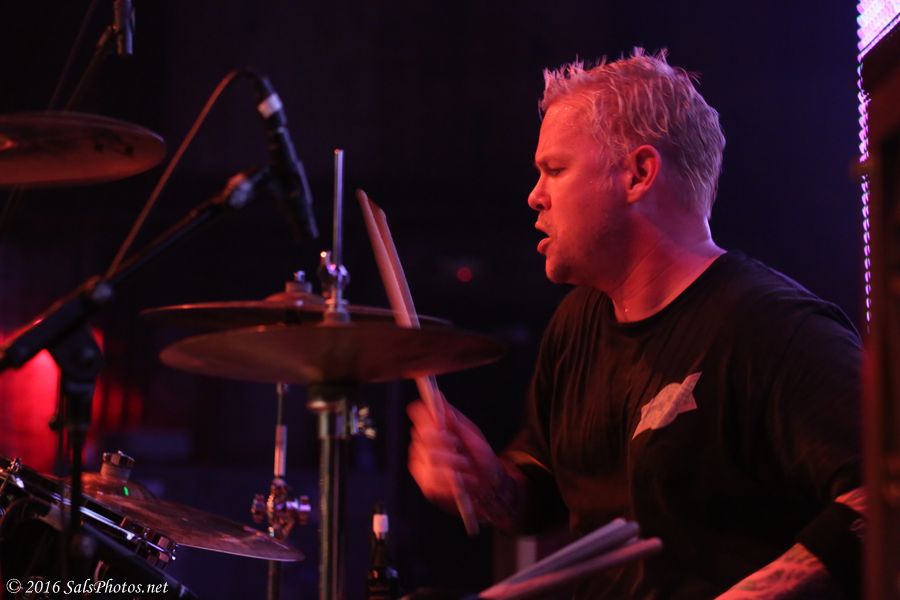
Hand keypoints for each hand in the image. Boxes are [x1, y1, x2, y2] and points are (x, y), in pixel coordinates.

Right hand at [407, 398, 501, 515]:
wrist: (490, 483)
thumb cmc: (480, 455)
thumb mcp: (470, 432)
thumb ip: (453, 417)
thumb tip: (437, 396)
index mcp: (431, 431)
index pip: (419, 415)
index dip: (428, 415)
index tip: (442, 422)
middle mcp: (421, 447)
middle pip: (425, 435)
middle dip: (447, 440)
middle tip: (460, 447)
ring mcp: (422, 467)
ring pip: (431, 456)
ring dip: (455, 460)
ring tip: (467, 465)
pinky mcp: (427, 486)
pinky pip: (435, 476)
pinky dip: (455, 477)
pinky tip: (465, 478)